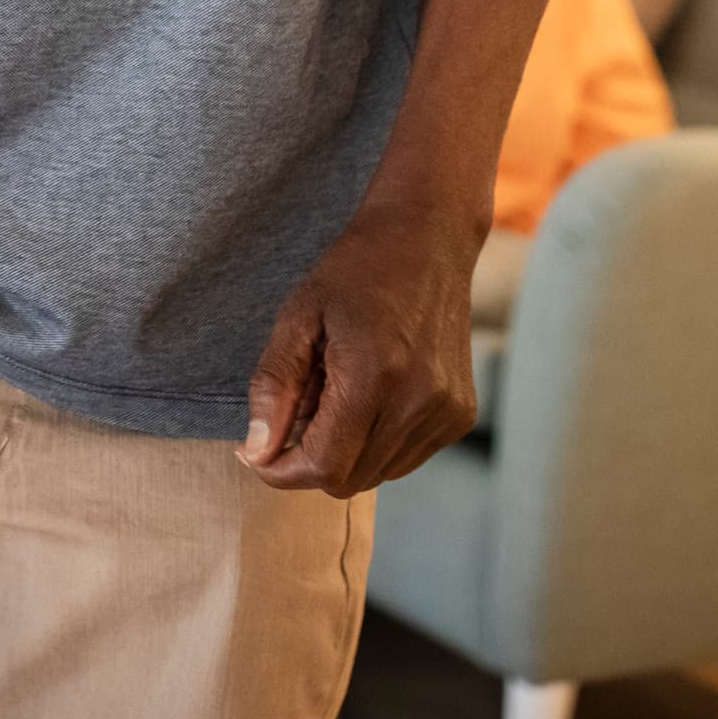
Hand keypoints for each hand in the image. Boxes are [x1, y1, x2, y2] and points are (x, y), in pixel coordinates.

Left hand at [236, 203, 480, 495]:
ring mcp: (446, 412)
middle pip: (348, 480)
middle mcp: (419, 402)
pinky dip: (375, 443)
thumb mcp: (298, 317)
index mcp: (375, 375)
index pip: (324, 467)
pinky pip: (404, 458)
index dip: (282, 470)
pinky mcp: (461, 415)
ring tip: (338, 392)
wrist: (427, 238)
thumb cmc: (355, 270)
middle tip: (298, 408)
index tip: (258, 452)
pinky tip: (369, 394)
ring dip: (344, 451)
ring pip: (376, 475)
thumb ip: (274, 388)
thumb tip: (256, 455)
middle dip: (309, 459)